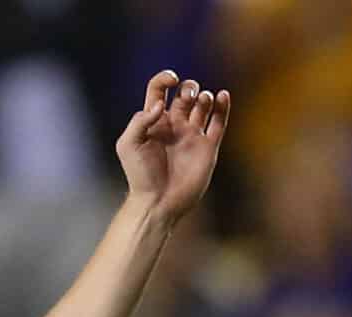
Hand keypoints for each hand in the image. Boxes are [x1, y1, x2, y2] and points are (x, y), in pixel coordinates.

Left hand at [116, 70, 231, 228]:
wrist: (158, 202)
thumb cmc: (140, 176)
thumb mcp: (128, 145)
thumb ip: (140, 121)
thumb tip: (162, 105)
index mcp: (154, 122)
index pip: (159, 90)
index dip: (165, 79)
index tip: (172, 80)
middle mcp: (174, 126)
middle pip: (185, 94)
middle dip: (189, 87)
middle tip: (187, 97)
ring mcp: (192, 136)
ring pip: (203, 105)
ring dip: (204, 96)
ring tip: (202, 101)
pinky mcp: (208, 147)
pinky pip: (219, 122)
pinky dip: (223, 106)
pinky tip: (222, 96)